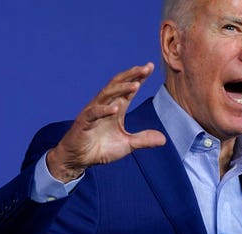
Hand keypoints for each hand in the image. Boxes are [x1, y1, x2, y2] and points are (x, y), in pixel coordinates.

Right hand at [47, 62, 166, 182]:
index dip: (138, 77)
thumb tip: (163, 139)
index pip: (128, 89)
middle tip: (145, 68)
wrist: (78, 159)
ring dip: (121, 89)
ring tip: (135, 85)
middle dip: (131, 76)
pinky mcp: (84, 122)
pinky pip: (94, 113)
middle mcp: (105, 106)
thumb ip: (143, 140)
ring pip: (106, 94)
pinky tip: (116, 108)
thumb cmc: (99, 149)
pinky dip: (104, 110)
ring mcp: (93, 112)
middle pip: (118, 85)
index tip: (150, 67)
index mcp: (115, 108)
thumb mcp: (126, 145)